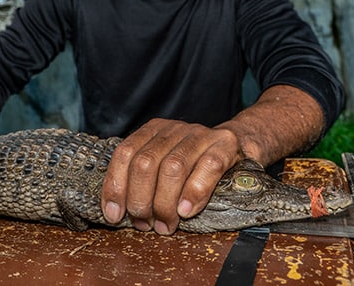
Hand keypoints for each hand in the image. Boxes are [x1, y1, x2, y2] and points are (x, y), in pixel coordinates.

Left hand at [100, 118, 241, 233]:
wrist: (239, 143)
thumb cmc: (195, 163)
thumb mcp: (164, 164)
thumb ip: (142, 180)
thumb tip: (116, 212)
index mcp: (153, 131)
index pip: (125, 154)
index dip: (116, 187)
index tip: (114, 215)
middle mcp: (174, 129)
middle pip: (145, 162)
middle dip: (141, 200)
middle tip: (146, 223)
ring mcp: (200, 135)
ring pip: (173, 167)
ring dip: (165, 203)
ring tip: (166, 225)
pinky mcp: (225, 145)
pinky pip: (208, 167)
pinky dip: (194, 193)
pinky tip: (186, 211)